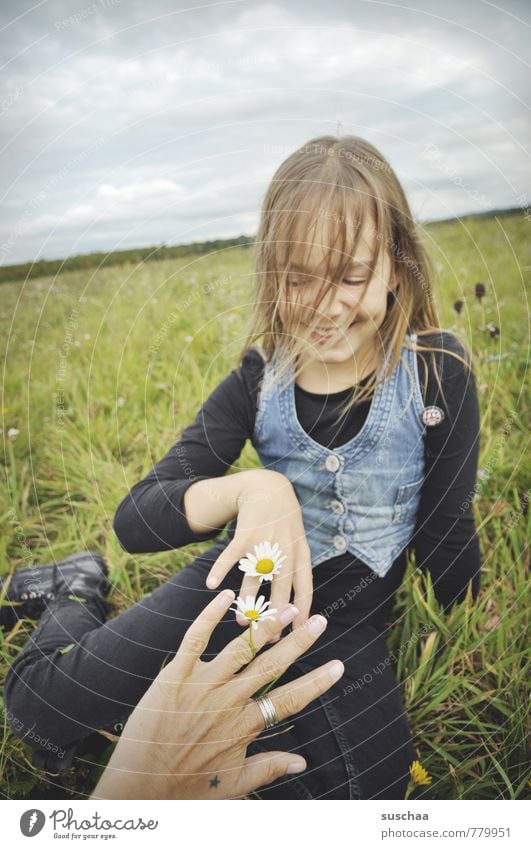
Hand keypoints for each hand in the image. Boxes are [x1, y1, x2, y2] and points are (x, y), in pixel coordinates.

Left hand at [91, 589, 343, 799]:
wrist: (138, 788)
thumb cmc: (186, 790)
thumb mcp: (233, 786)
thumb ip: (268, 769)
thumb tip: (301, 761)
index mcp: (243, 727)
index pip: (288, 700)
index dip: (316, 683)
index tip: (338, 666)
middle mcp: (226, 702)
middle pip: (270, 666)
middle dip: (298, 643)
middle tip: (319, 620)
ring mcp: (200, 685)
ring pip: (239, 649)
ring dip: (264, 626)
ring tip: (285, 607)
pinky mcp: (174, 674)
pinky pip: (195, 638)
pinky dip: (210, 615)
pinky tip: (226, 597)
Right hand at [206, 469, 312, 629]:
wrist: (269, 488)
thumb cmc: (284, 523)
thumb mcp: (299, 543)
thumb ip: (298, 571)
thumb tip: (297, 610)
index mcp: (301, 555)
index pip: (305, 589)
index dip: (301, 614)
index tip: (295, 637)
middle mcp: (285, 550)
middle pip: (281, 589)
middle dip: (274, 616)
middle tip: (266, 639)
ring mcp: (265, 542)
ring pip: (255, 578)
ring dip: (247, 601)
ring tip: (240, 622)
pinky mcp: (245, 534)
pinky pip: (232, 555)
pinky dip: (220, 569)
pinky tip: (211, 585)